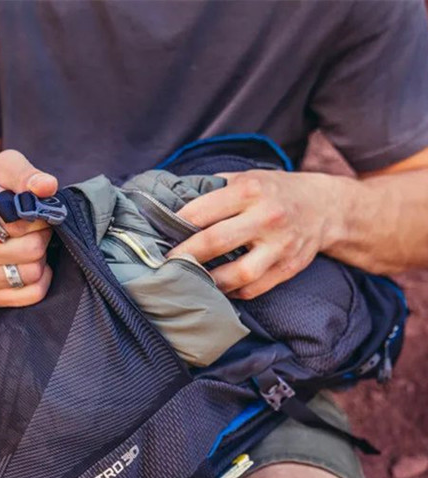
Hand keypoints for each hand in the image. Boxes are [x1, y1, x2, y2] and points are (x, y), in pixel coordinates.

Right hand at [0, 150, 57, 305]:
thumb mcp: (3, 169)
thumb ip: (25, 174)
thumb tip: (48, 187)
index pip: (17, 222)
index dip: (35, 213)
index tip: (31, 207)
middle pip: (31, 249)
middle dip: (42, 234)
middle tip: (36, 226)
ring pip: (33, 273)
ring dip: (42, 256)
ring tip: (30, 241)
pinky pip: (33, 294)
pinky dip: (42, 278)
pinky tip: (31, 262)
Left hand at [168, 170, 340, 298]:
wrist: (325, 207)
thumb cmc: (274, 192)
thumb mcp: (248, 178)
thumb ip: (215, 189)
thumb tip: (172, 204)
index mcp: (250, 190)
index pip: (203, 210)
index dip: (177, 225)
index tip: (159, 236)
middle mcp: (267, 217)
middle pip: (216, 241)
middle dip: (185, 256)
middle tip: (165, 264)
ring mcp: (280, 245)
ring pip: (238, 274)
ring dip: (209, 281)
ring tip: (190, 282)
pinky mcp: (288, 268)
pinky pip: (254, 288)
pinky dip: (232, 292)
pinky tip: (218, 288)